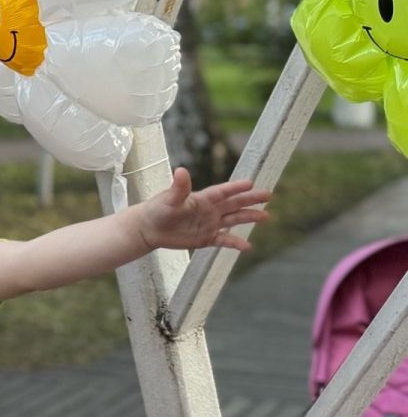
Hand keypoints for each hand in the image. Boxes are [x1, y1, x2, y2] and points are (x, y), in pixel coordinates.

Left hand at [135, 169, 272, 252]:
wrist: (149, 229)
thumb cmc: (157, 210)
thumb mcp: (169, 199)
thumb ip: (179, 187)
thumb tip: (181, 170)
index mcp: (202, 198)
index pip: (223, 191)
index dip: (236, 188)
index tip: (251, 182)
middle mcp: (209, 210)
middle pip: (234, 203)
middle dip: (251, 200)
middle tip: (268, 195)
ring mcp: (209, 224)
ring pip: (233, 219)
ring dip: (249, 218)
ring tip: (266, 216)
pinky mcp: (206, 238)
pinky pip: (224, 240)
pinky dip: (235, 243)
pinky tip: (248, 246)